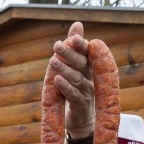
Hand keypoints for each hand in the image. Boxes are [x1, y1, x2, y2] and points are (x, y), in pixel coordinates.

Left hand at [49, 21, 95, 139]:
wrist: (80, 119)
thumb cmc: (75, 90)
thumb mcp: (73, 68)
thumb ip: (74, 47)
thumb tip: (77, 24)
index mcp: (88, 67)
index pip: (87, 52)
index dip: (81, 45)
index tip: (73, 37)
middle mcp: (90, 77)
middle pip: (81, 64)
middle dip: (69, 54)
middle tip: (56, 45)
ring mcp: (87, 92)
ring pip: (76, 79)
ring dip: (64, 69)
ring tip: (52, 61)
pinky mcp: (81, 105)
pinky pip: (74, 95)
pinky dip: (65, 87)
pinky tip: (56, 79)